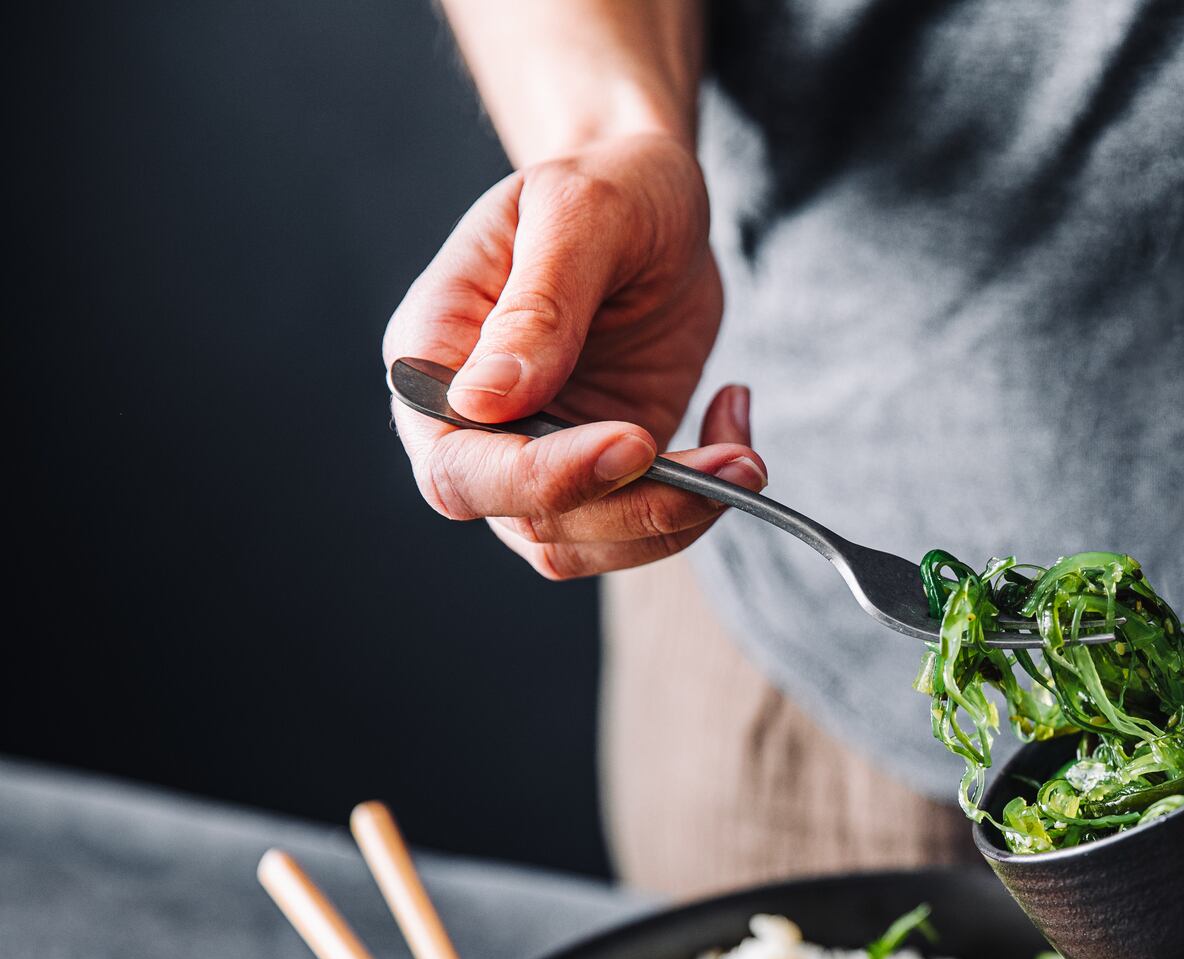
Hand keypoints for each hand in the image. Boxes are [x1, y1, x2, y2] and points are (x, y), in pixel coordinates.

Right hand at [383, 133, 761, 577]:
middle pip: (524, 520)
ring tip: (747, 461)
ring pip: (584, 544)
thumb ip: (537, 305)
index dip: (538, 477)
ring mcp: (538, 455)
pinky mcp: (604, 473)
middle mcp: (473, 423)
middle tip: (730, 466)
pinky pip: (639, 529)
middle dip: (631, 507)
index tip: (632, 443)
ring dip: (676, 518)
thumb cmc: (608, 186)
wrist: (657, 202)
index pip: (457, 464)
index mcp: (433, 356)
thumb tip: (485, 401)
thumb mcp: (579, 215)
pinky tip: (734, 431)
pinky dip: (699, 505)